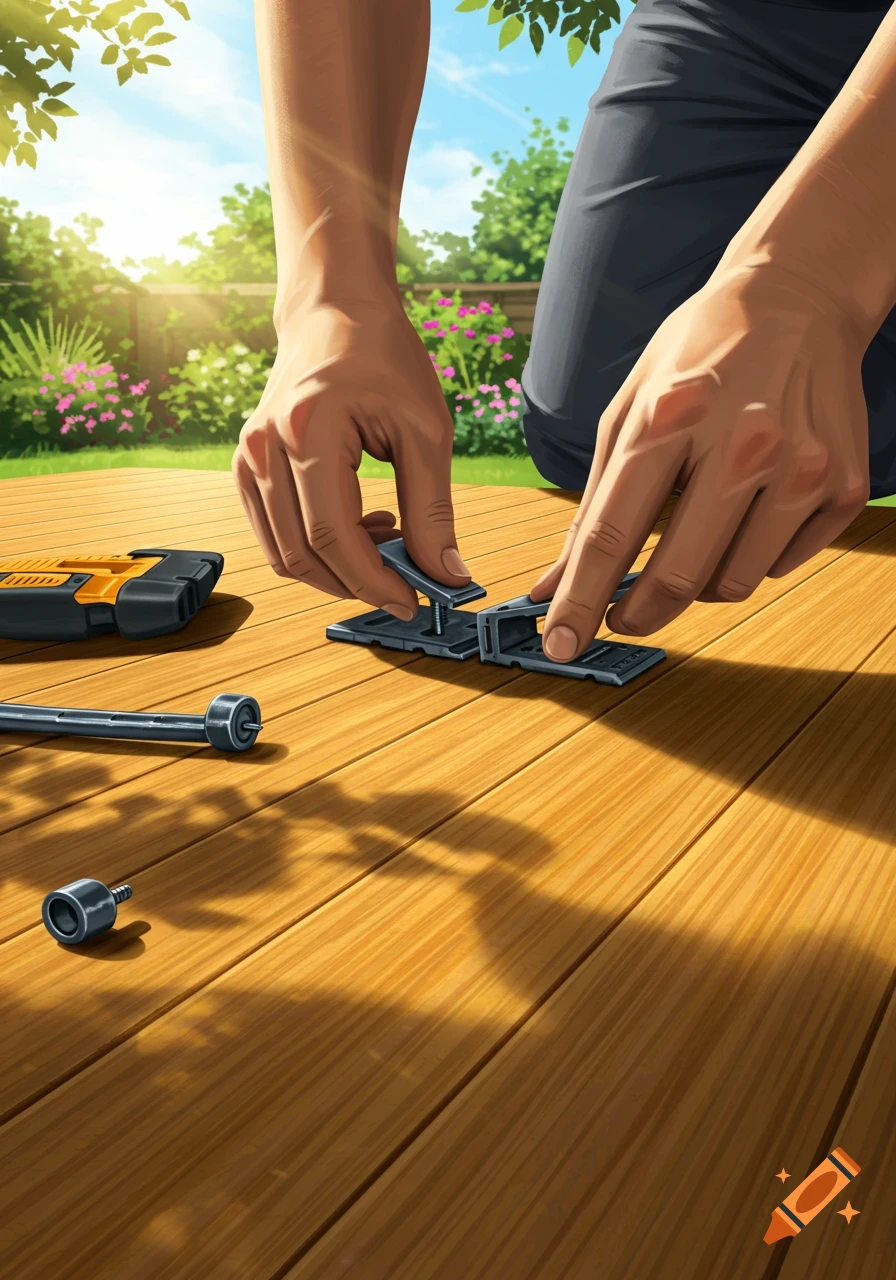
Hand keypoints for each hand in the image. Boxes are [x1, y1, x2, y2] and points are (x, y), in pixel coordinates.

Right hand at [232, 296, 470, 618]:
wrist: (335, 312)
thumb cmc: (385, 359)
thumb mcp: (426, 431)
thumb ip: (433, 510)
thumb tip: (446, 576)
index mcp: (308, 431)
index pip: (331, 536)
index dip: (373, 581)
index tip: (413, 603)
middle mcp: (263, 447)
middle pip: (302, 554)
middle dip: (357, 584)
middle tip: (407, 586)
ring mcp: (246, 458)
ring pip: (283, 554)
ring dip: (337, 571)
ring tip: (388, 543)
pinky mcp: (245, 467)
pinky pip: (275, 534)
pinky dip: (317, 550)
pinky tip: (361, 528)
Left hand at [531, 265, 870, 657]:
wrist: (799, 298)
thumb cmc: (700, 354)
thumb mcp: (628, 411)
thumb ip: (592, 505)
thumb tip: (555, 585)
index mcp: (671, 417)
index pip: (612, 536)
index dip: (579, 602)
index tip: (559, 644)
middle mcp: (742, 445)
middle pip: (677, 577)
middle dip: (638, 615)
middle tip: (622, 618)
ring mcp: (801, 467)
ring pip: (733, 583)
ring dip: (698, 584)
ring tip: (692, 539)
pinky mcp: (842, 484)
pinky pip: (781, 564)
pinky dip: (752, 556)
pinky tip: (746, 512)